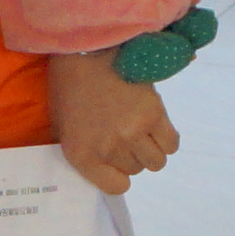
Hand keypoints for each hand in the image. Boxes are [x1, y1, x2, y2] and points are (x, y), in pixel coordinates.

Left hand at [47, 54, 179, 195]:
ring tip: (141, 130)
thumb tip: (106, 167)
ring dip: (150, 149)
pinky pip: (171, 144)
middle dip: (131, 156)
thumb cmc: (69, 85)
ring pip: (156, 161)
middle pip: (136, 171)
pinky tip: (155, 125)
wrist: (86, 48)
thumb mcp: (63, 124)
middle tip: (124, 135)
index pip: (115, 187)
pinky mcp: (154, 114)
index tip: (115, 161)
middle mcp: (109, 148)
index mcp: (82, 154)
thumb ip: (84, 150)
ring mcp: (133, 133)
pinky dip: (166, 139)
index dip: (118, 175)